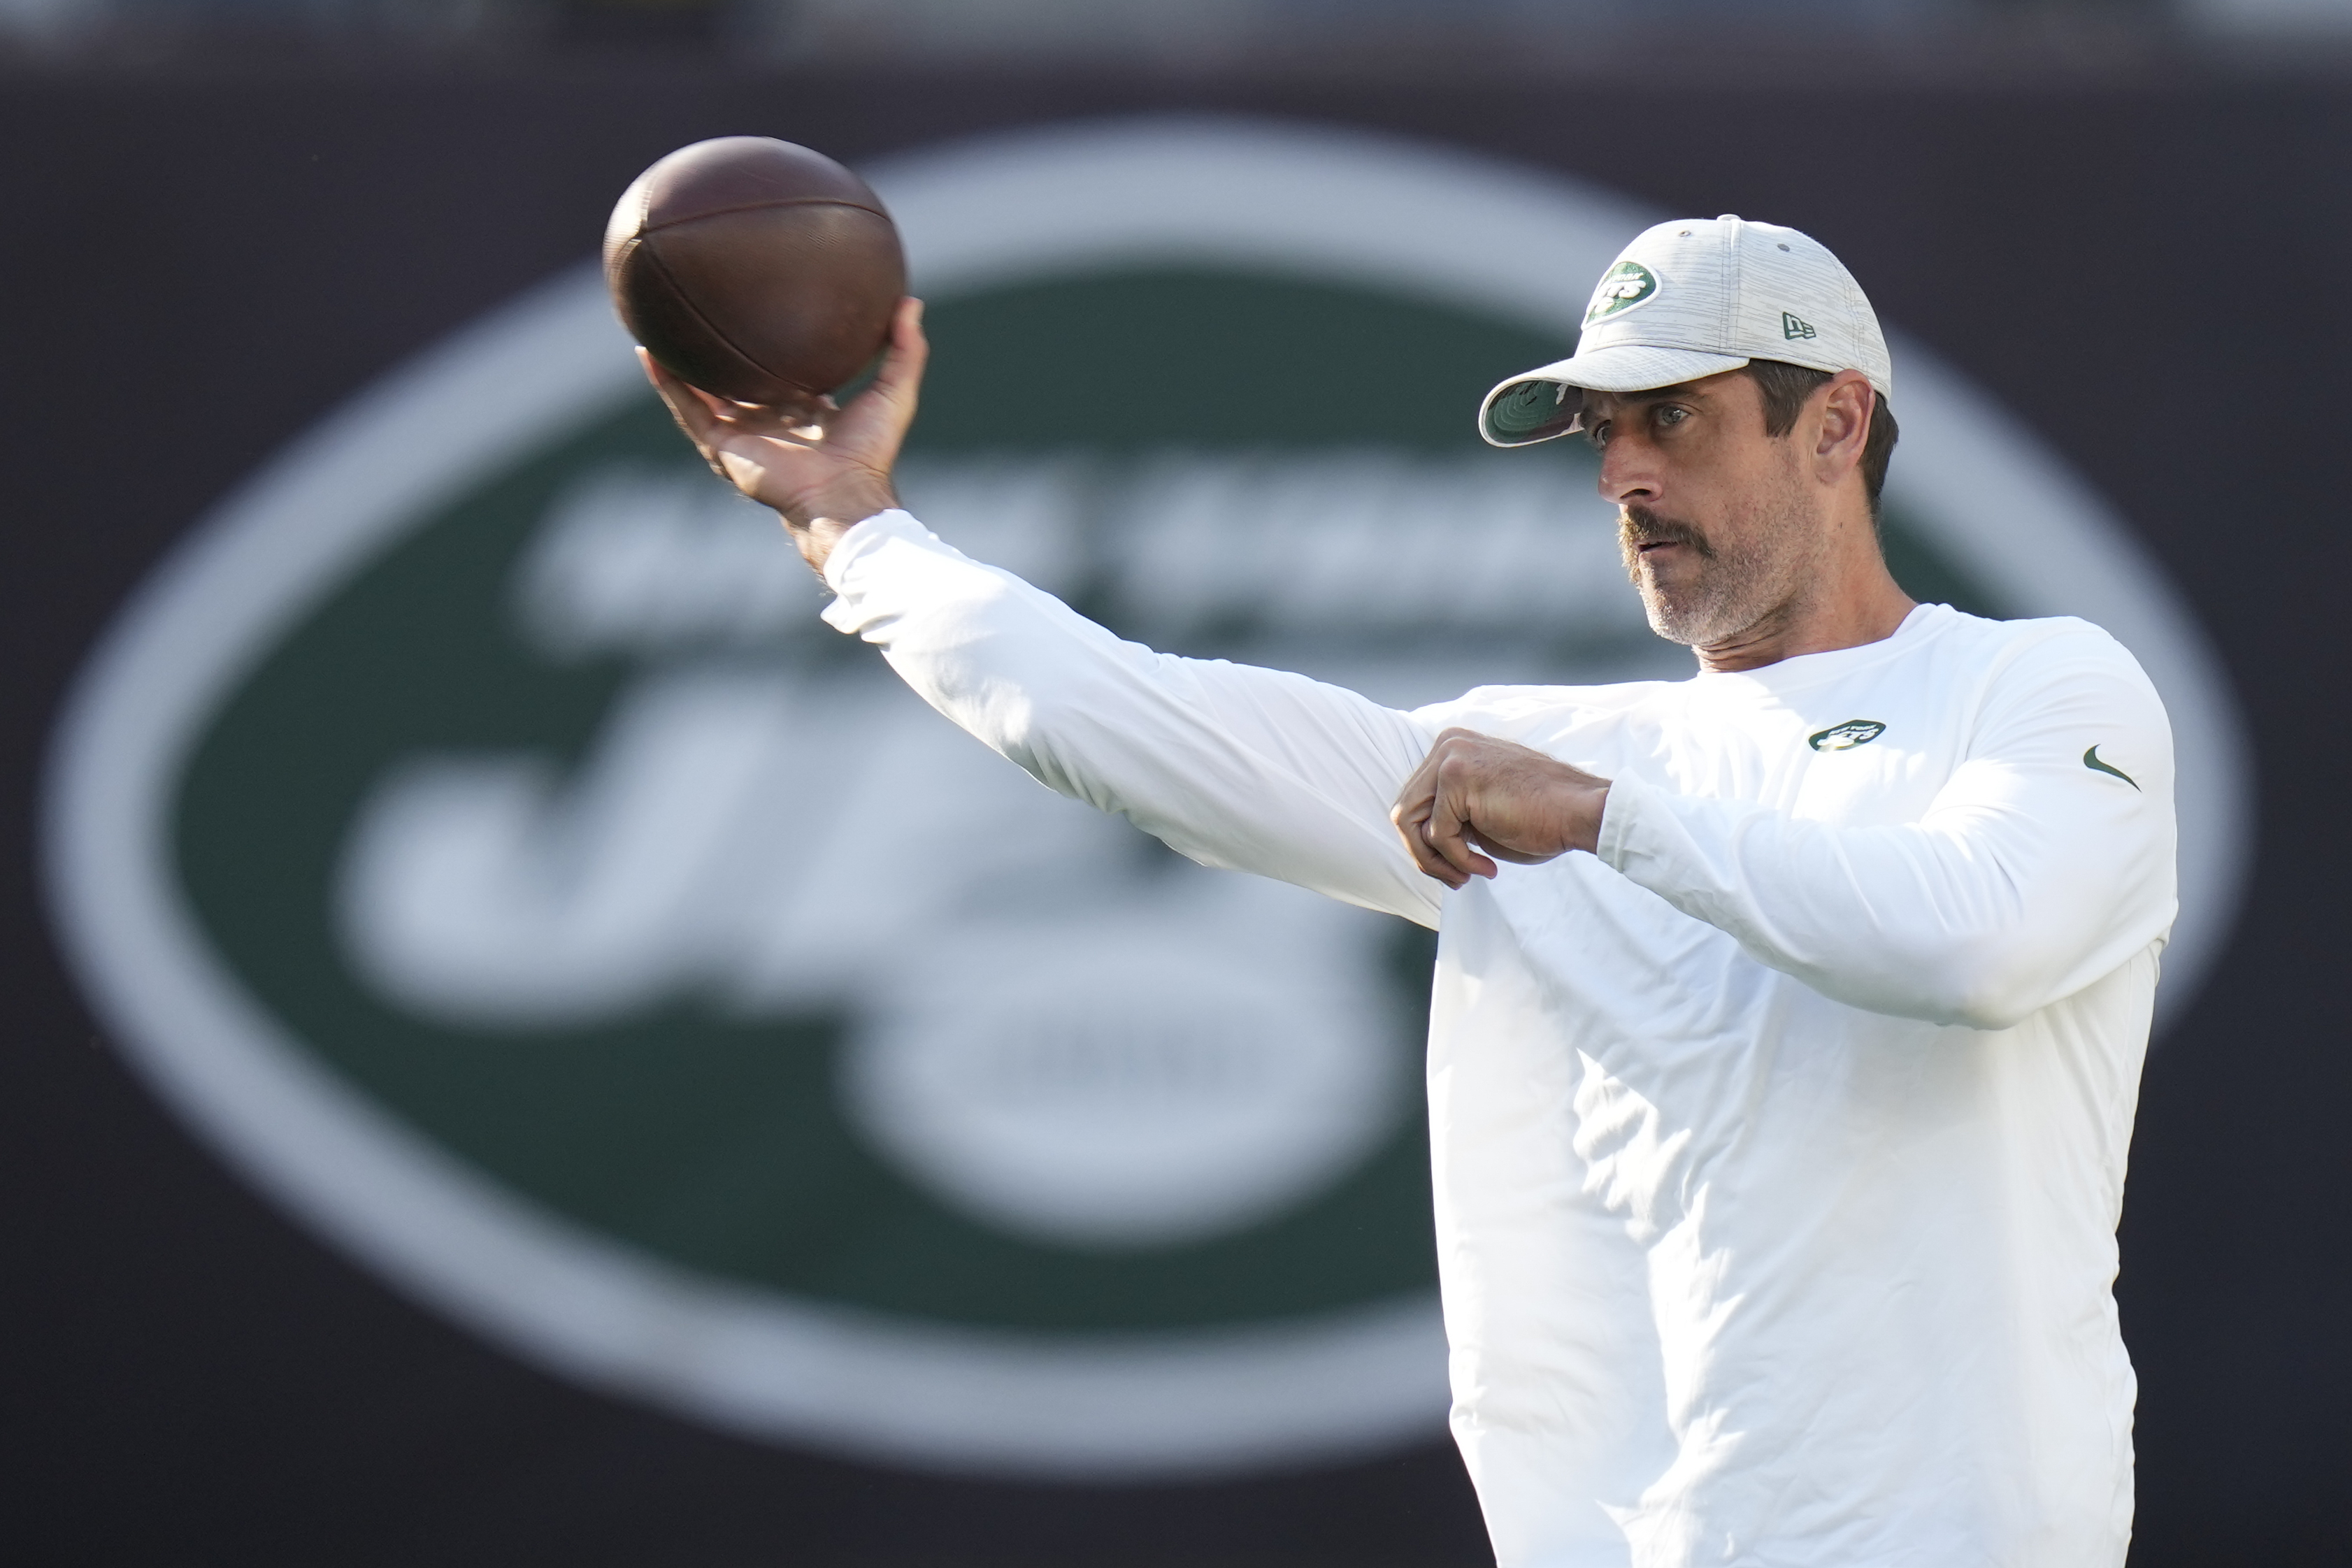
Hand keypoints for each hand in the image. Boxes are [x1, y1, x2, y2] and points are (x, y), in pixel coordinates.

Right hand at [638, 295, 928, 572]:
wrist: (842, 494)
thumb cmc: (871, 452)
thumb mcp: (895, 391)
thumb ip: (905, 349)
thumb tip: (911, 301)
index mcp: (804, 413)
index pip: (782, 376)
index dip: (771, 349)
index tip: (760, 312)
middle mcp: (769, 423)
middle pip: (736, 383)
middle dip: (720, 355)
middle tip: (704, 314)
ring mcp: (742, 435)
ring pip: (701, 394)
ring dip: (680, 364)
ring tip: (659, 325)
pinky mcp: (721, 447)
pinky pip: (686, 409)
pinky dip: (666, 382)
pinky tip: (648, 350)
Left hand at [1390, 728, 1610, 888]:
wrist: (1581, 813)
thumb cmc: (1540, 818)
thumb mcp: (1481, 812)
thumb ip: (1449, 813)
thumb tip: (1415, 838)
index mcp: (1453, 747)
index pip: (1415, 800)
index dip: (1428, 843)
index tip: (1456, 867)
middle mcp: (1447, 744)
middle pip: (1405, 810)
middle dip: (1425, 855)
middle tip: (1456, 879)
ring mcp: (1450, 757)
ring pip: (1410, 822)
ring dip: (1435, 861)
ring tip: (1467, 876)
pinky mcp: (1456, 778)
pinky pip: (1438, 834)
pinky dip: (1458, 860)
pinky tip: (1487, 866)